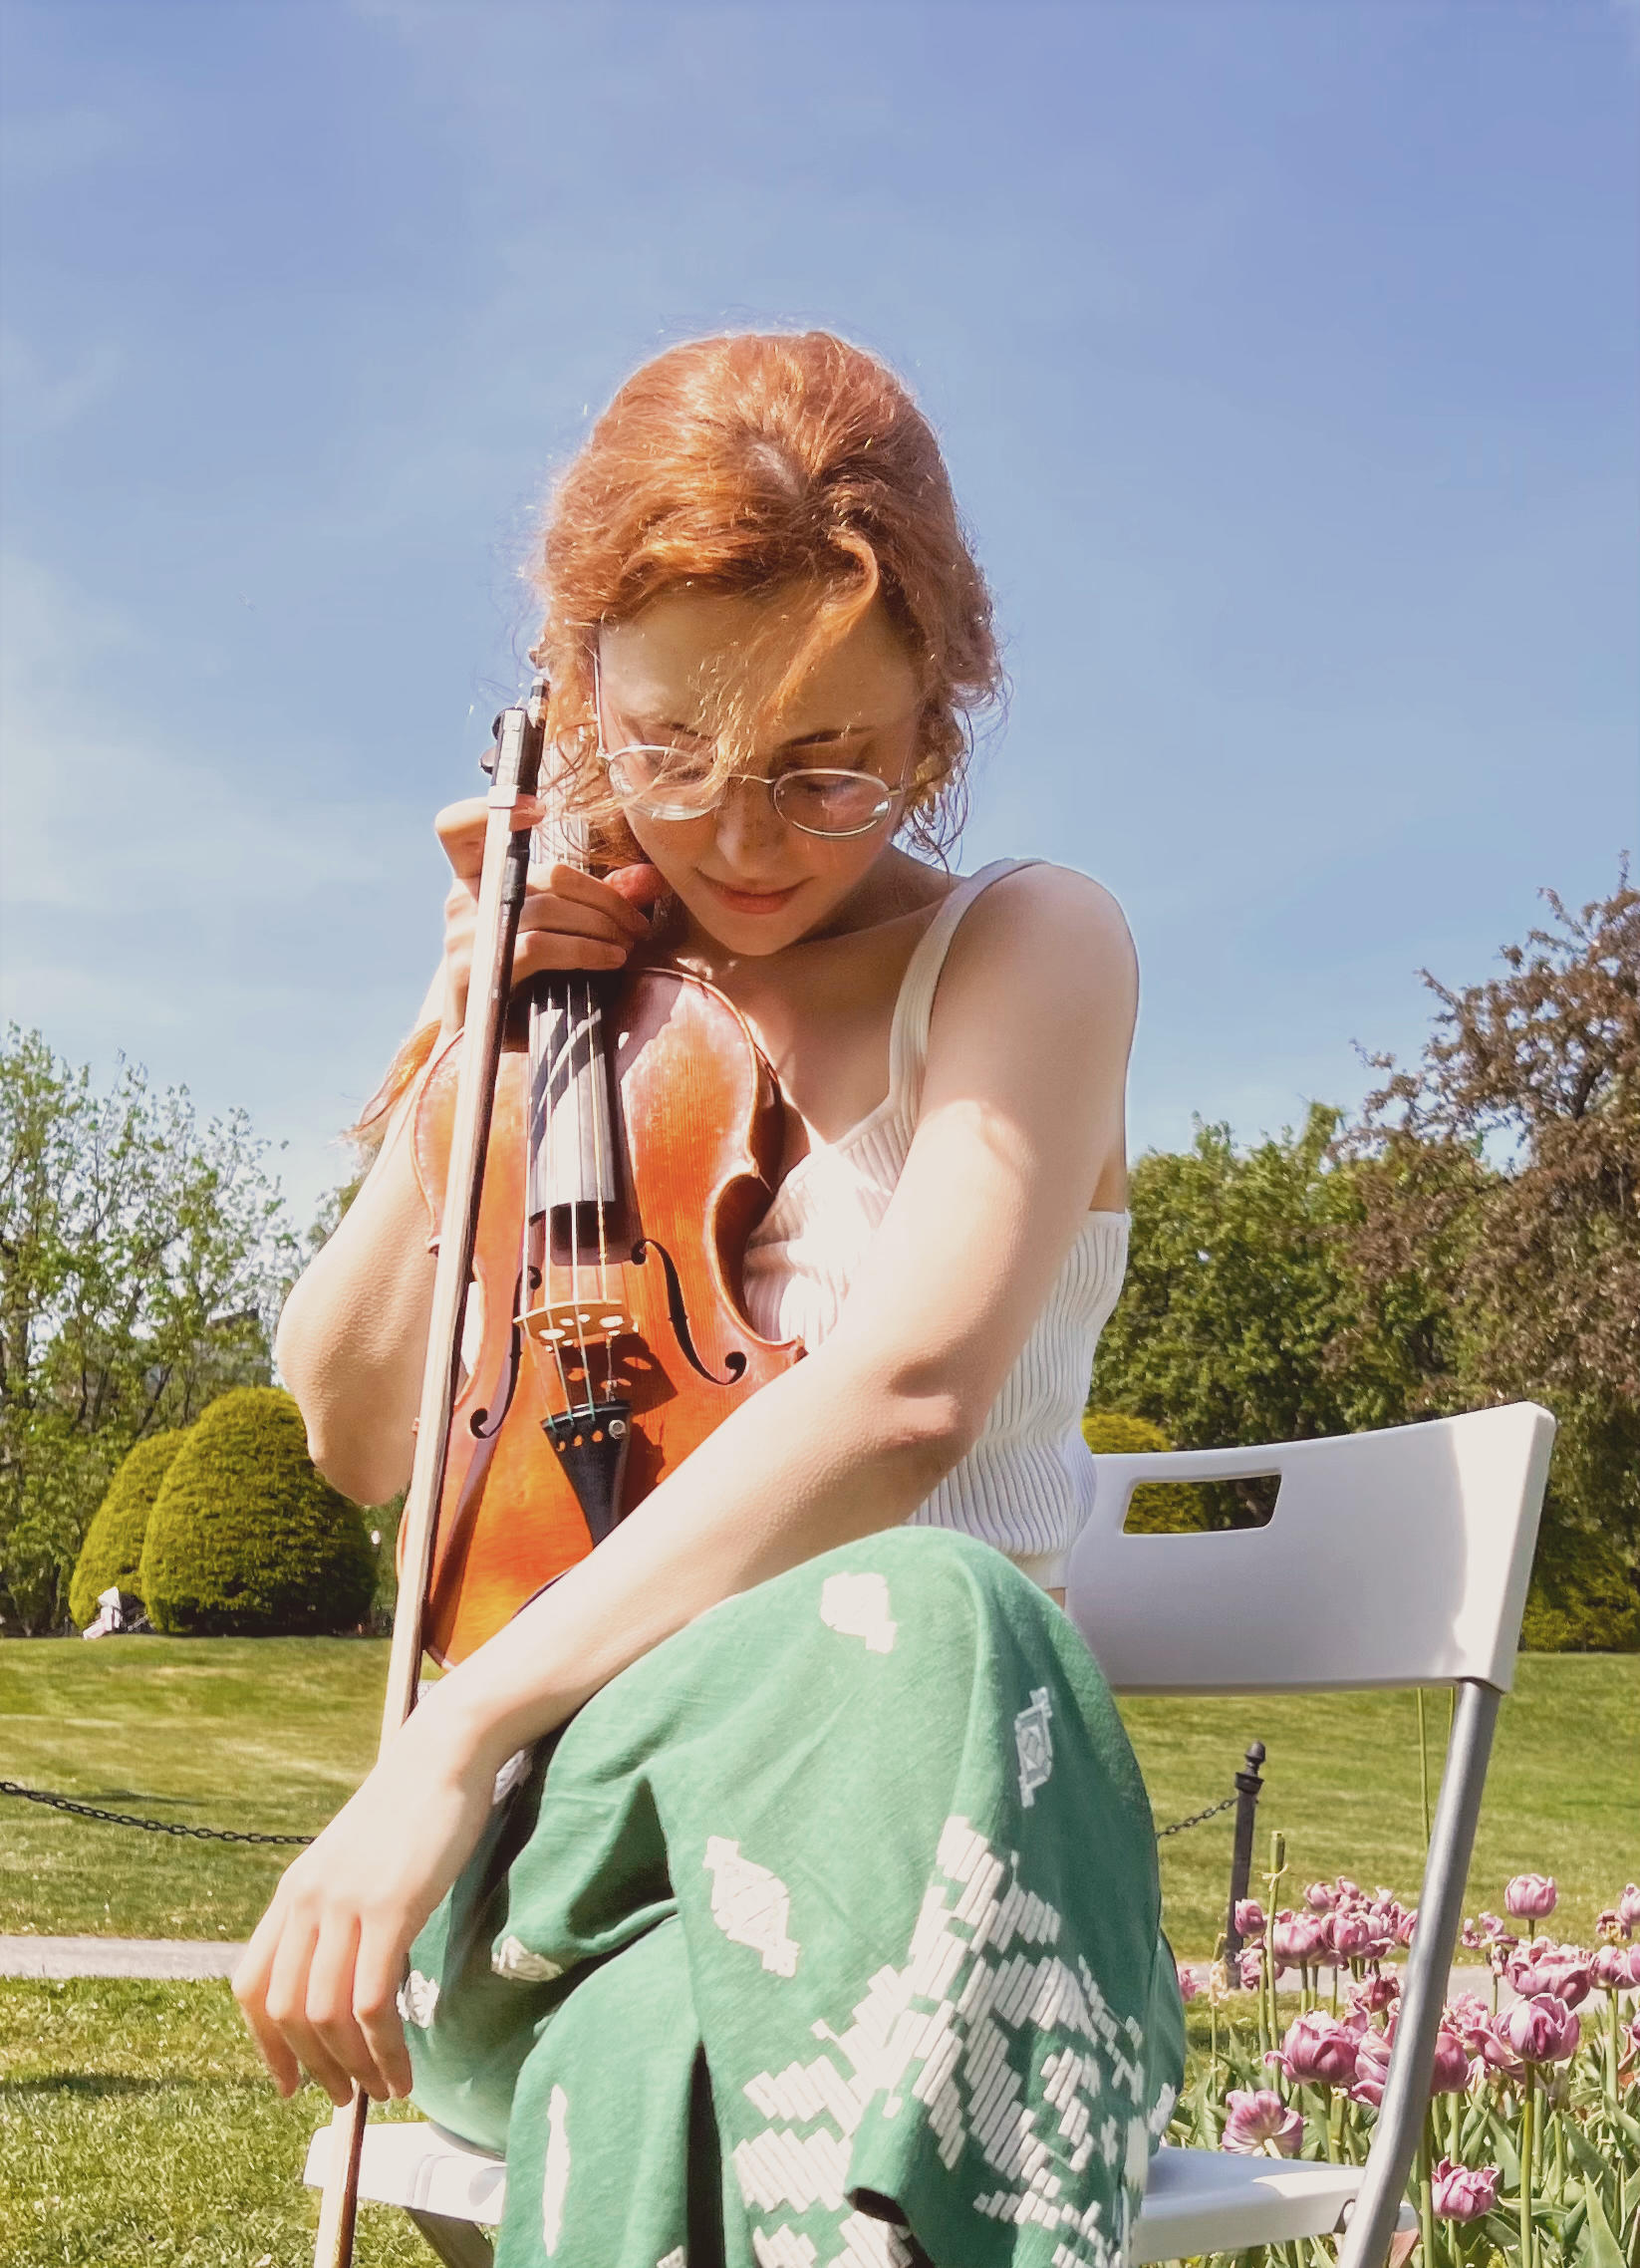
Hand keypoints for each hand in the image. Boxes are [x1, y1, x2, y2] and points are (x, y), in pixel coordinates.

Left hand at [232, 1703, 495, 2104]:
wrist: (445, 1752)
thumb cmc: (413, 1805)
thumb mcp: (356, 1859)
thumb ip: (339, 1905)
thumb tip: (343, 1965)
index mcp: (294, 1890)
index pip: (253, 1983)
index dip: (265, 2044)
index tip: (289, 2081)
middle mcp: (308, 1901)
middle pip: (286, 2010)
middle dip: (312, 2066)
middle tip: (343, 2096)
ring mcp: (346, 1905)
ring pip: (327, 2015)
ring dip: (352, 2067)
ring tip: (383, 2089)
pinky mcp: (392, 1908)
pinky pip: (372, 2001)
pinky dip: (382, 2048)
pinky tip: (402, 2066)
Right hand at [433, 792, 666, 1035]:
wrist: (482, 1048)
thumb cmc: (522, 984)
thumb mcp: (553, 933)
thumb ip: (591, 902)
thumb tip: (648, 880)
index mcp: (473, 881)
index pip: (459, 829)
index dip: (492, 808)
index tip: (539, 810)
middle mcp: (461, 901)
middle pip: (545, 874)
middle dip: (603, 897)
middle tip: (636, 925)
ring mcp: (464, 935)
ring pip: (548, 909)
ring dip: (601, 926)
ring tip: (627, 945)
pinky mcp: (475, 970)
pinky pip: (540, 946)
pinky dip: (585, 950)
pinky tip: (611, 960)